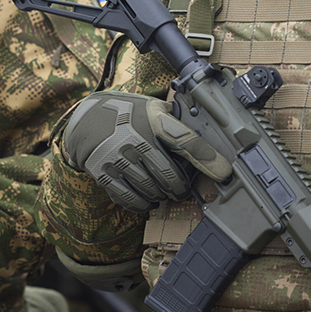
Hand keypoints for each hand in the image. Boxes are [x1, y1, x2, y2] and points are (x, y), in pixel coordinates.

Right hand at [63, 91, 231, 211]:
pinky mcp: (102, 173)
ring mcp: (116, 157)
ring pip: (150, 189)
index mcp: (153, 119)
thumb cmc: (131, 115)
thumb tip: (211, 138)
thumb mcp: (154, 108)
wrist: (86, 120)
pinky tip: (148, 199)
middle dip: (179, 188)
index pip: (185, 140)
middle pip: (168, 175)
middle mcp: (134, 138)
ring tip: (164, 191)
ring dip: (162, 195)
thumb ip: (177, 122)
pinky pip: (130, 198)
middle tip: (180, 189)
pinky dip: (143, 203)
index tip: (224, 172)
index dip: (206, 158)